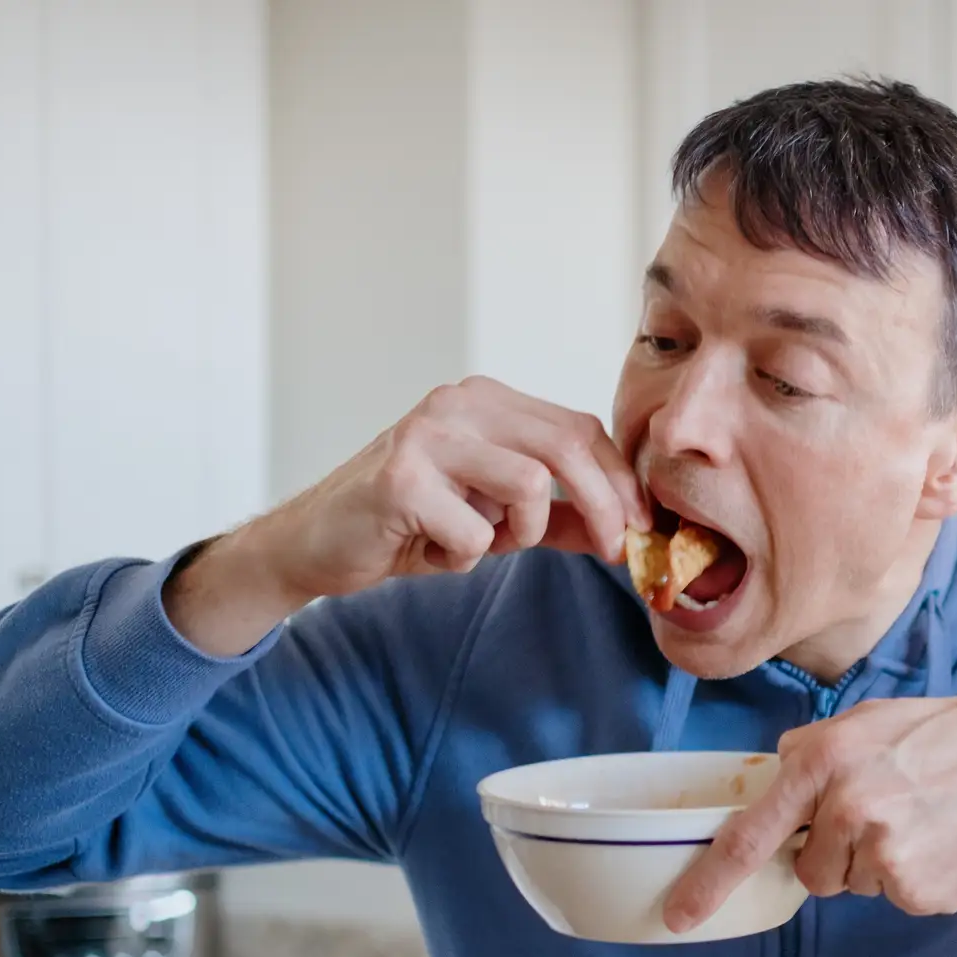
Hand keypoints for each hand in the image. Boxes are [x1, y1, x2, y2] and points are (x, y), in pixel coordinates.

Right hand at [166, 376, 650, 654]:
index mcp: (485, 402)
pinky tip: (427, 549)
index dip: (619, 480)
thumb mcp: (496, 519)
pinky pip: (475, 530)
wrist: (316, 546)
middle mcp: (457, 403)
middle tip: (614, 551)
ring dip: (519, 533)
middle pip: (567, 445)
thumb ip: (559, 517)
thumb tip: (627, 530)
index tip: (640, 527)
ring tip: (475, 542)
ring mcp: (426, 434)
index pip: (578, 427)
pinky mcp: (400, 477)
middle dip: (605, 506)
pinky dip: (463, 555)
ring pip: (528, 484)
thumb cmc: (408, 526)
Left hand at [664, 698, 956, 930]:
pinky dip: (914, 879)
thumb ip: (818, 748)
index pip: (750, 832)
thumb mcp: (880, 716)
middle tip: (890, 813)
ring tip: (926, 821)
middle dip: (835, 851)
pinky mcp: (916, 890)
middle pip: (807, 867)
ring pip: (849, 883)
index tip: (678, 915)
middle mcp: (845, 805)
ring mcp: (880, 853)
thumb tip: (775, 775)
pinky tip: (947, 844)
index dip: (708, 880)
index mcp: (824, 758)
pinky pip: (892, 897)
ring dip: (876, 863)